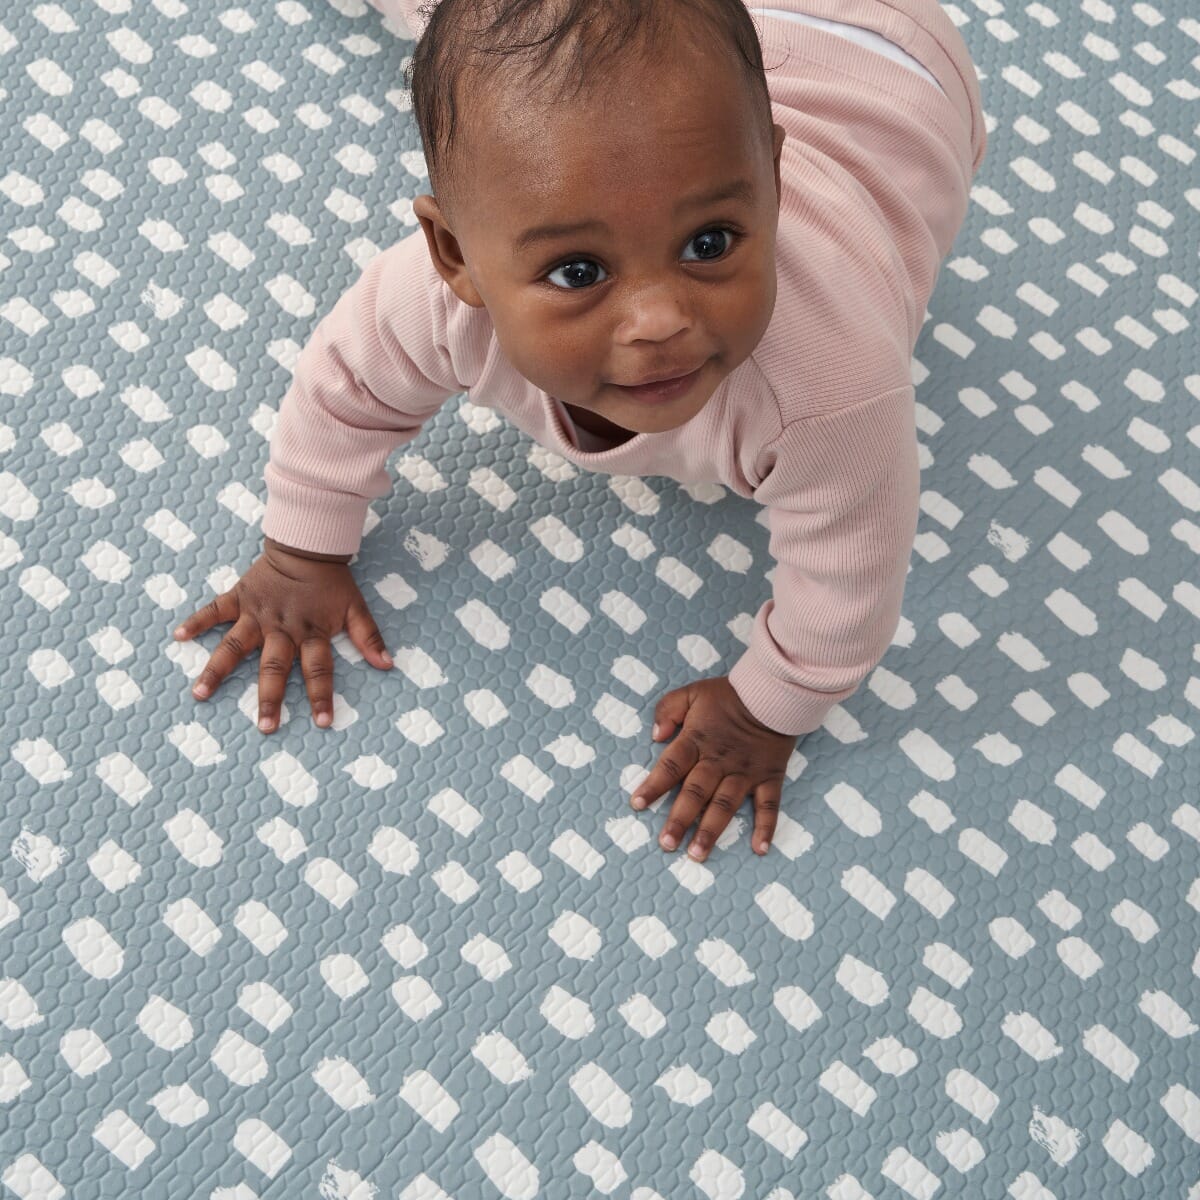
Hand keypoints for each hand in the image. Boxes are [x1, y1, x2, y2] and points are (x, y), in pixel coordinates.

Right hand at [172, 539, 393, 732]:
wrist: (307, 544)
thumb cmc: (332, 581)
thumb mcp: (356, 607)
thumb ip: (368, 637)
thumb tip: (388, 664)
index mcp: (311, 632)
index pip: (319, 669)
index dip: (321, 695)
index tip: (321, 722)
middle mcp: (282, 628)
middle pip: (275, 667)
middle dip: (271, 698)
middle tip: (265, 727)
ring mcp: (257, 614)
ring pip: (235, 645)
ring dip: (217, 670)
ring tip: (199, 694)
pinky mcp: (239, 597)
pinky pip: (214, 610)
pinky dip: (196, 621)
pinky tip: (177, 636)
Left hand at [630, 675, 795, 860]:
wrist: (774, 693)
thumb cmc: (729, 695)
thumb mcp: (691, 693)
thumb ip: (668, 710)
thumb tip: (655, 736)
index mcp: (697, 741)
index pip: (671, 766)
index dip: (653, 785)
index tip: (637, 804)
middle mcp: (719, 761)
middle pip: (695, 793)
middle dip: (680, 819)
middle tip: (666, 844)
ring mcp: (745, 772)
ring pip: (725, 805)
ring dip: (711, 831)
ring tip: (697, 855)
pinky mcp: (769, 777)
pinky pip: (769, 805)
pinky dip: (766, 827)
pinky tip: (759, 849)